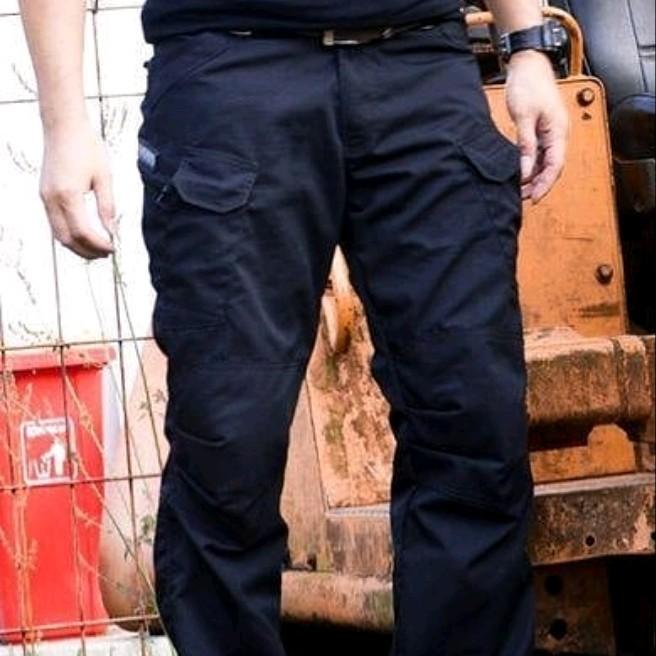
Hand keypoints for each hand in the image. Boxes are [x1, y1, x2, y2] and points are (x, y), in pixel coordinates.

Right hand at [40, 121, 115, 258]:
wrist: (64, 126)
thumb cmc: (86, 146)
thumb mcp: (104, 178)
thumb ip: (107, 207)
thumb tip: (112, 231)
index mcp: (68, 195)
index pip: (83, 232)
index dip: (99, 245)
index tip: (113, 248)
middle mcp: (52, 199)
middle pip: (67, 239)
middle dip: (88, 251)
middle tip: (107, 253)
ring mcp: (45, 198)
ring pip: (58, 235)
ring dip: (77, 246)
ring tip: (98, 248)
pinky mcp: (44, 195)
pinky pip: (54, 224)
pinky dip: (69, 235)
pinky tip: (84, 236)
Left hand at [505, 50, 568, 203]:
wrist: (528, 64)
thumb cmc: (527, 85)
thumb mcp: (523, 117)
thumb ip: (525, 145)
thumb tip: (524, 170)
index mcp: (558, 131)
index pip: (555, 165)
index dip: (545, 184)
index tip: (533, 198)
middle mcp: (558, 134)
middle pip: (552, 167)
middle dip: (538, 185)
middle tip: (521, 198)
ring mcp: (550, 132)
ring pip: (545, 162)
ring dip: (533, 177)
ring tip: (518, 190)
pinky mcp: (541, 130)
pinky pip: (539, 154)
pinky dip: (530, 166)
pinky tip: (519, 174)